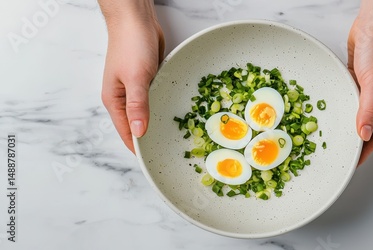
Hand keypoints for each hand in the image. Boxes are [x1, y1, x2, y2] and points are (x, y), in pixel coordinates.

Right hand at [99, 0, 164, 152]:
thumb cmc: (131, 45)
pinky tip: (175, 114)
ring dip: (158, 123)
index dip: (139, 149)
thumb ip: (137, 105)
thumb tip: (139, 132)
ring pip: (147, 113)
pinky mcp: (147, 80)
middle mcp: (124, 98)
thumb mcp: (135, 78)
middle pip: (136, 126)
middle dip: (150, 139)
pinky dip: (163, 107)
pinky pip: (155, 100)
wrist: (136, 20)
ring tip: (176, 139)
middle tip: (170, 154)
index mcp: (115, 101)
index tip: (153, 162)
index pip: (126, 133)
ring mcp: (136, 90)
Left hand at [348, 0, 372, 164]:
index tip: (353, 164)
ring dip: (348, 124)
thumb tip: (363, 134)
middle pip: (368, 126)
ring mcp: (371, 88)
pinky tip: (333, 114)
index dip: (365, 151)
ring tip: (333, 139)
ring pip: (358, 113)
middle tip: (339, 155)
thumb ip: (368, 110)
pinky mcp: (360, 78)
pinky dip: (343, 106)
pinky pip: (351, 98)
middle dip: (355, 141)